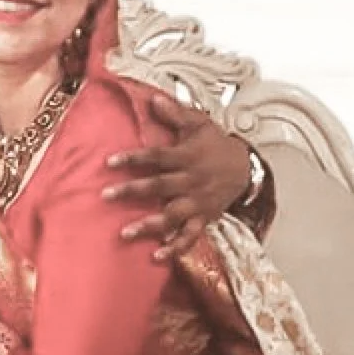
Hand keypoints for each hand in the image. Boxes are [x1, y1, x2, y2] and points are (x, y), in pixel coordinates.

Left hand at [104, 90, 250, 259]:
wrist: (247, 167)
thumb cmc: (216, 143)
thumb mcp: (199, 123)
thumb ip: (175, 113)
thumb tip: (153, 98)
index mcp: (187, 157)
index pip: (157, 157)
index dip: (134, 158)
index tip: (110, 161)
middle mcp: (191, 181)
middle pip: (159, 187)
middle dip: (133, 191)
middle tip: (106, 195)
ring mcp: (198, 203)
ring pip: (172, 216)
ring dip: (149, 225)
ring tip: (125, 233)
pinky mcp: (204, 219)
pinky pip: (190, 237)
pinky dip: (175, 248)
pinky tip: (157, 256)